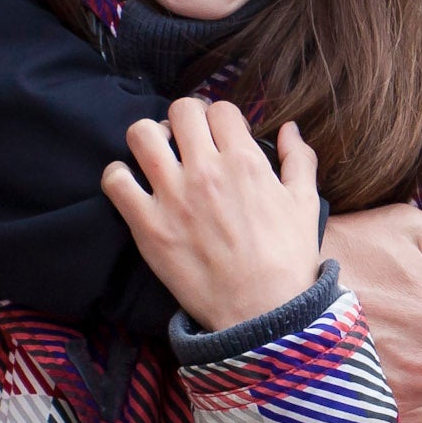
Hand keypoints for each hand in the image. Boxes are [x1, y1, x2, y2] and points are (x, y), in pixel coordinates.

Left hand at [103, 103, 320, 333]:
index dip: (219, 119)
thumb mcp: (305, 204)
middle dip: (184, 120)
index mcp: (245, 161)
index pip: (220, 109)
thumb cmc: (288, 260)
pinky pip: (115, 180)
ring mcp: (173, 196)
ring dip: (149, 139)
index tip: (218, 137)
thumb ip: (300, 158)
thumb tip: (290, 127)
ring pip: (141, 134)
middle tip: (186, 141)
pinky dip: (119, 176)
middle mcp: (206, 171)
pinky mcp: (147, 225)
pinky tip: (132, 186)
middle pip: (181, 110)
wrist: (262, 313)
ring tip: (158, 157)